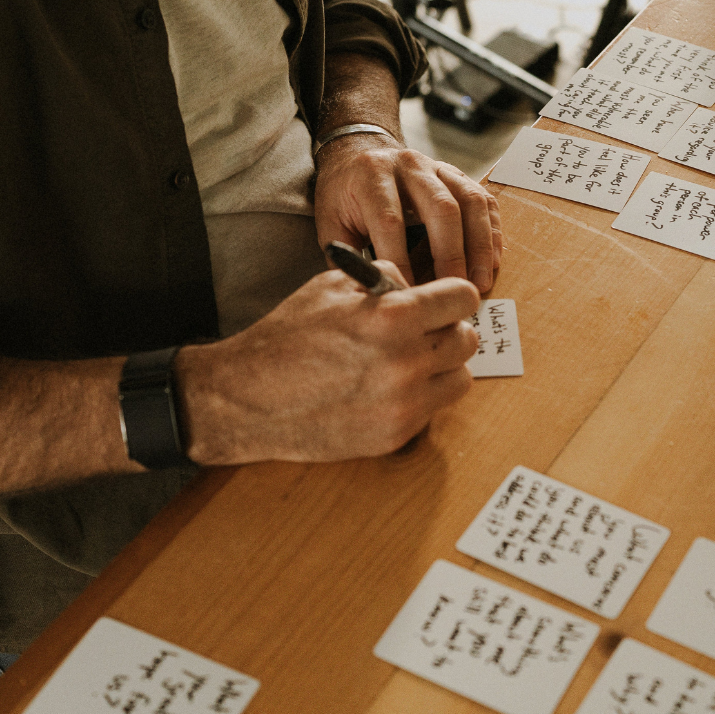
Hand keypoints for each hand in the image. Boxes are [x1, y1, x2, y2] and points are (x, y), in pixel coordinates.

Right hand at [175, 262, 479, 464]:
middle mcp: (406, 361)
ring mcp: (404, 403)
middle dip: (447, 330)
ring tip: (409, 361)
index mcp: (392, 316)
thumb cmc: (285, 338)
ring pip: (460, 378)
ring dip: (442, 367)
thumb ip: (384, 279)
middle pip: (467, 340)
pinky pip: (434, 409)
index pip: (464, 299)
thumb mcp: (330, 286)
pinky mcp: (396, 434)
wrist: (247, 400)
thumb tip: (418, 286)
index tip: (443, 302)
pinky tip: (389, 388)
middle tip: (423, 331)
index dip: (452, 296)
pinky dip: (421, 396)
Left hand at [315, 136, 502, 293]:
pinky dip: (491, 232)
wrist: (359, 154)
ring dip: (478, 246)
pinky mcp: (457, 175)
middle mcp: (408, 164)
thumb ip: (344, 257)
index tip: (408, 294)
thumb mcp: (330, 222)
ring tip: (479, 282)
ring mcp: (437, 166)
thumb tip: (367, 296)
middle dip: (450, 255)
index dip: (401, 260)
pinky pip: (483, 200)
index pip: (390, 220)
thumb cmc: (345, 196)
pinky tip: (491, 261)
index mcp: (371, 175)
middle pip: (440, 208)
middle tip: (453, 291)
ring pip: (469, 201)